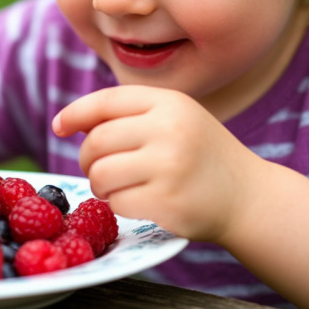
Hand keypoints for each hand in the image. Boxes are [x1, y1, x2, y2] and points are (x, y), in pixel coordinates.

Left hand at [52, 85, 264, 242]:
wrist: (249, 197)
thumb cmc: (201, 156)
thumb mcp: (176, 119)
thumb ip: (131, 115)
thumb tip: (72, 122)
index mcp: (169, 103)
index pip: (106, 101)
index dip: (75, 113)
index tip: (59, 126)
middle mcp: (170, 130)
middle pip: (96, 142)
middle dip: (89, 159)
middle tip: (101, 170)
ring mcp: (170, 167)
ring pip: (101, 175)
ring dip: (101, 186)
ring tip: (120, 187)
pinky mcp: (167, 202)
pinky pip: (116, 203)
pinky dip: (119, 206)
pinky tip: (139, 202)